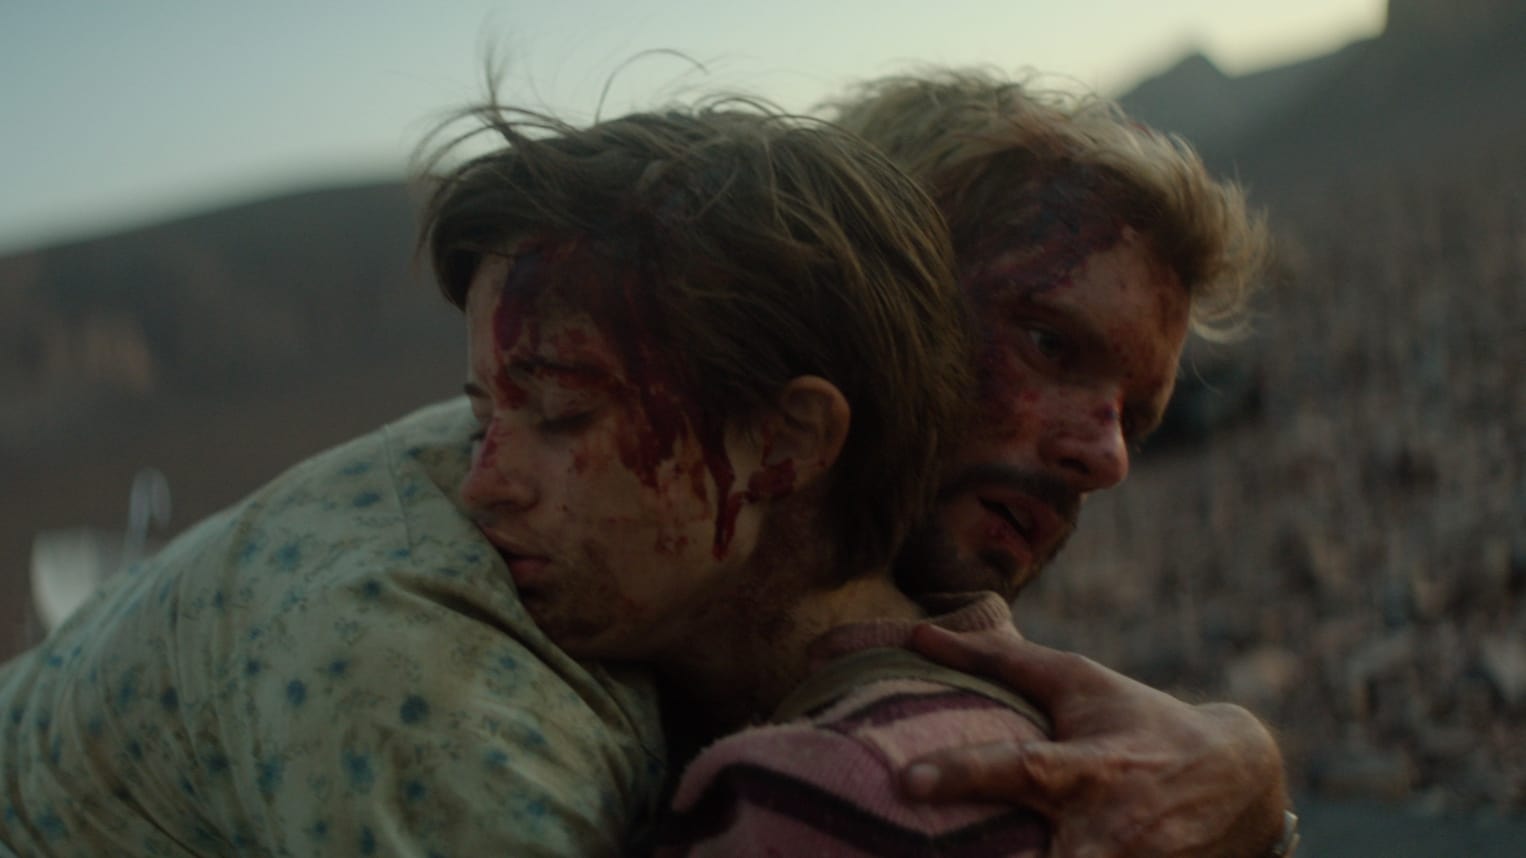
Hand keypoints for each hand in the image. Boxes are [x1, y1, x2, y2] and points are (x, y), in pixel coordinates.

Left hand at [900, 624, 1286, 857]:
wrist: (1240, 781)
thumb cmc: (1138, 721)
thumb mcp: (1080, 683)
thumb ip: (999, 661)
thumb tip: (919, 634)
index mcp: (1087, 768)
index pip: (1019, 769)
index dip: (964, 774)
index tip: (908, 780)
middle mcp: (1105, 831)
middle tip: (911, 852)